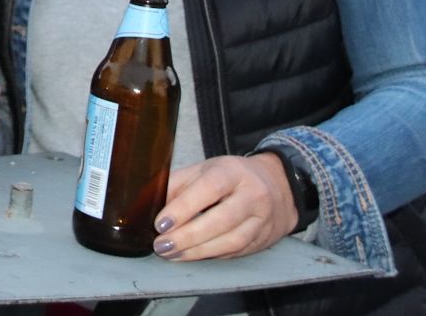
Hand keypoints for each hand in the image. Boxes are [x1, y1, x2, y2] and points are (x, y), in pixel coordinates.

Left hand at [150, 153, 297, 259]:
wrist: (276, 185)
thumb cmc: (231, 176)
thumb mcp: (204, 170)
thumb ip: (178, 184)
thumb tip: (149, 202)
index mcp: (234, 171)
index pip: (209, 189)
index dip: (184, 208)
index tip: (161, 223)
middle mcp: (253, 195)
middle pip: (221, 220)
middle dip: (187, 236)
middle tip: (162, 245)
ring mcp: (262, 219)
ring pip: (231, 241)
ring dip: (197, 252)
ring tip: (172, 253)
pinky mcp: (263, 239)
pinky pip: (236, 252)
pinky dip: (211, 255)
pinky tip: (192, 255)